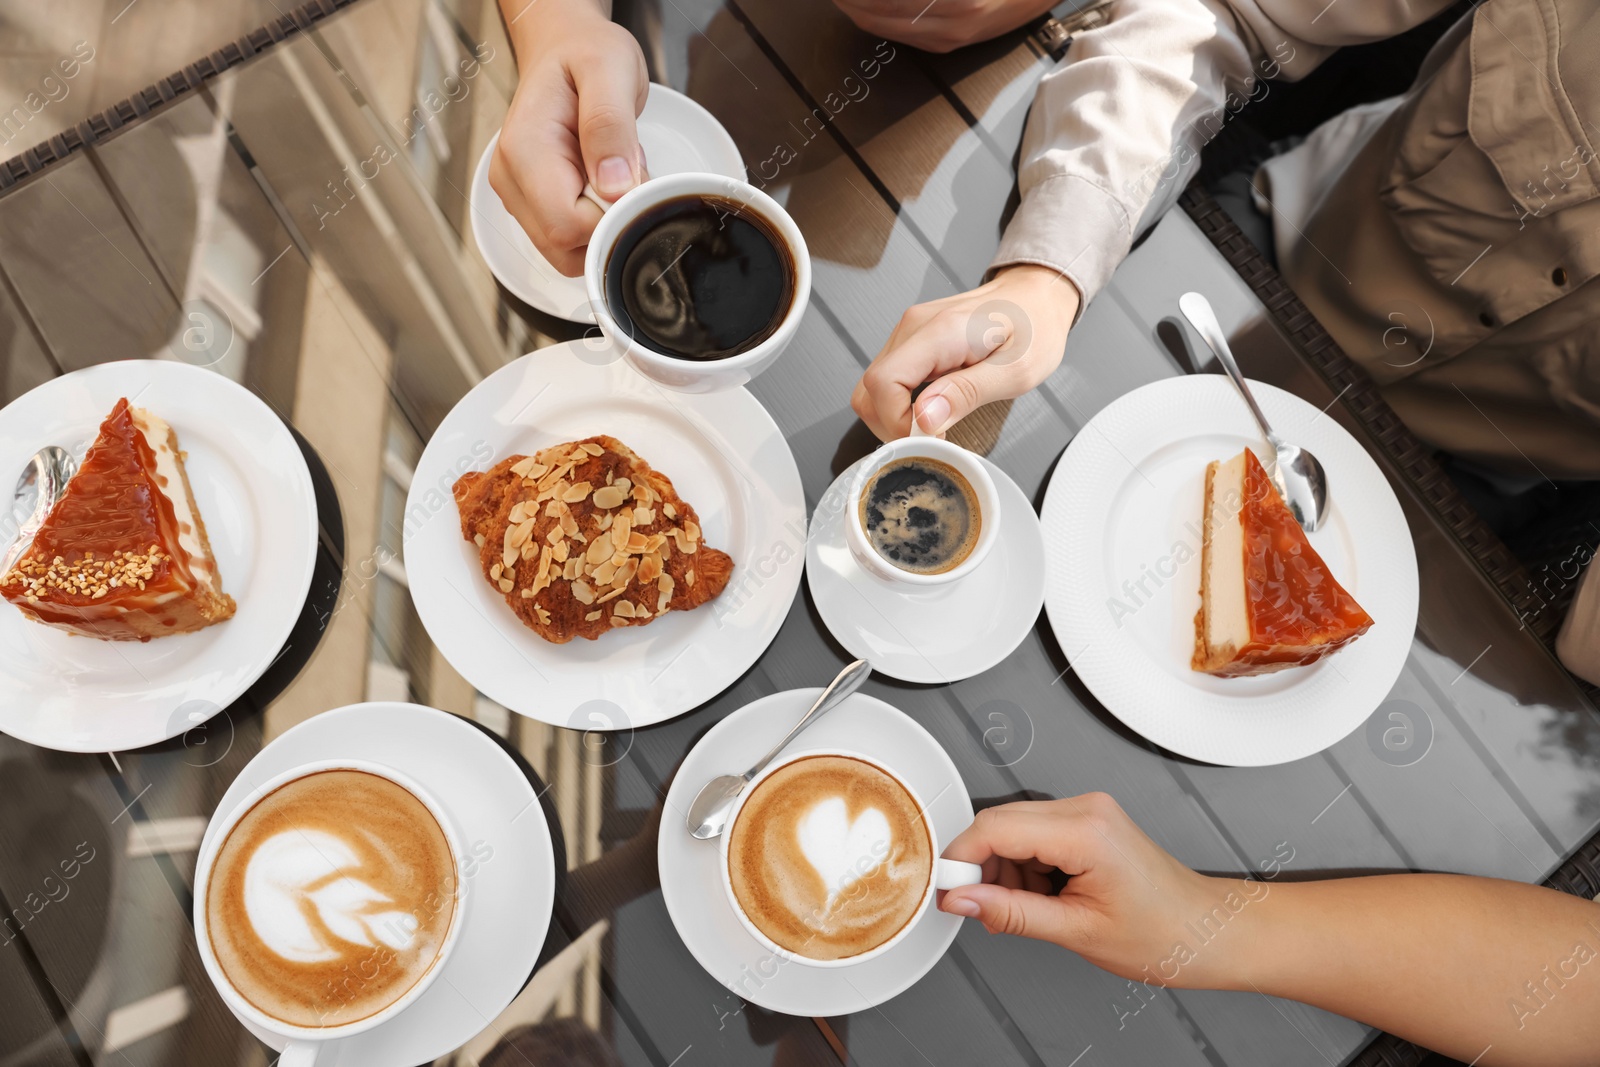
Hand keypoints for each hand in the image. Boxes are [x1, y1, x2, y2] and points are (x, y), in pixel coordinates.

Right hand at [491, 0, 648, 275]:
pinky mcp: (532, 207)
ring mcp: (519, 197)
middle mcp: (512, 181)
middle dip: (608, 224)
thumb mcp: (609, 70)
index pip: (567, 226)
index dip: (611, 218)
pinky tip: (600, 183)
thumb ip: (610, 126)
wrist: (565, 49)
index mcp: (525, 151)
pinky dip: (596, 222)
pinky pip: (570, 241)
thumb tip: (614, 186)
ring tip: (610, 172)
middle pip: (566, 248)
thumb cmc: (584, 54)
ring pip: (569, 253)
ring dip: (603, 224)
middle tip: (623, 172)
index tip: (632, 183)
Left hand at [832, 0, 1058, 52]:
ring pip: (885, 27)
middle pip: (878, 14)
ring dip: (857, 11)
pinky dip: (878, 20)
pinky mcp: (949, 43)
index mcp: (955, 2)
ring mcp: (948, 37)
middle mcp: (950, 23)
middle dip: (849, 1)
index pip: (886, 1)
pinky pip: (902, 35)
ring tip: (842, 0)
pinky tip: (865, 10)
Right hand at [851, 265, 1078, 440]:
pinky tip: (929, 411)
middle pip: (869, 389)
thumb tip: (924, 419)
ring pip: (872, 388)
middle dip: (892, 426)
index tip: (929, 439)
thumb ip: (967, 394)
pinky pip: (887, 380)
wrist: (1036, 295)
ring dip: (894, 417)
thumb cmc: (1035, 329)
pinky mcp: (911, 341)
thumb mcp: (1016, 371)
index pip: (883, 383)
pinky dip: (899, 405)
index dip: (896, 422)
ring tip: (932, 427)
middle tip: (931, 440)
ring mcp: (909, 332)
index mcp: (940, 332)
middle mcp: (914, 327)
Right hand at [939, 794, 1247, 987]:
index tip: (948, 891)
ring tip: (1029, 910)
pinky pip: (1035, 834)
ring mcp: (1088, 811)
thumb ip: (1011, 913)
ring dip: (1005, 870)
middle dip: (982, 868)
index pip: (994, 828)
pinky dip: (1026, 867)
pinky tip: (1043, 896)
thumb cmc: (1164, 933)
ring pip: (1013, 829)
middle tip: (982, 909)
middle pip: (999, 823)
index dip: (961, 861)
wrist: (1208, 931)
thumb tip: (963, 901)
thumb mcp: (1077, 932)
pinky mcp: (1089, 821)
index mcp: (1085, 830)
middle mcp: (1086, 808)